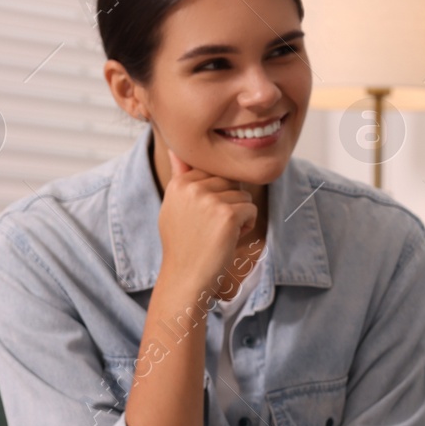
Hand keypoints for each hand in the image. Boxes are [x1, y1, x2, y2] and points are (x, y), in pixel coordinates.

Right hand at [157, 149, 257, 296]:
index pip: (215, 174)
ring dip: (239, 216)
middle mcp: (192, 186)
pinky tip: (229, 239)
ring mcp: (210, 199)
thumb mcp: (173, 206)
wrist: (186, 277)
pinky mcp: (227, 214)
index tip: (202, 218)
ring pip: (243, 196)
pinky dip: (246, 225)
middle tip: (212, 227)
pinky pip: (251, 209)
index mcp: (180, 182)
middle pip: (231, 183)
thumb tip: (175, 148)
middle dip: (229, 204)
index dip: (216, 197)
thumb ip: (179, 176)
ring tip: (219, 234)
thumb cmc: (182, 244)